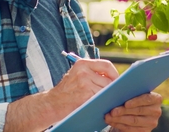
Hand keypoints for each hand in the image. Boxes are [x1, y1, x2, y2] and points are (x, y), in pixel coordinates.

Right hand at [4, 59, 119, 131]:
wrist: (51, 103)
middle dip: (112, 87)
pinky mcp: (85, 95)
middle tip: (114, 92)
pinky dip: (102, 101)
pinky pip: (100, 98)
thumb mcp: (77, 74)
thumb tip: (113, 76)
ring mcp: (84, 83)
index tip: (117, 80)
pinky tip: (100, 103)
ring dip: (107, 95)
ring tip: (107, 98)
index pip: (106, 65)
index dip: (114, 73)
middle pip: (108, 79)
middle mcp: (83, 71)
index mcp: (82, 64)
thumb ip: (92, 72)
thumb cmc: (66, 90)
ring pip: (105, 89)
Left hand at [105, 92, 162, 131]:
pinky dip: (119, 125)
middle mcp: (156, 111)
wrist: (135, 113)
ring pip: (133, 121)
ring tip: (109, 116)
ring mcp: (151, 123)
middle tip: (112, 111)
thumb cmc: (133, 99)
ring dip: (119, 119)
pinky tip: (112, 121)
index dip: (136, 101)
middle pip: (139, 111)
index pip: (147, 99)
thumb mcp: (135, 93)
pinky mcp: (145, 131)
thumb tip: (117, 87)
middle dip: (124, 111)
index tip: (126, 103)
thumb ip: (131, 90)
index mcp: (156, 99)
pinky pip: (131, 129)